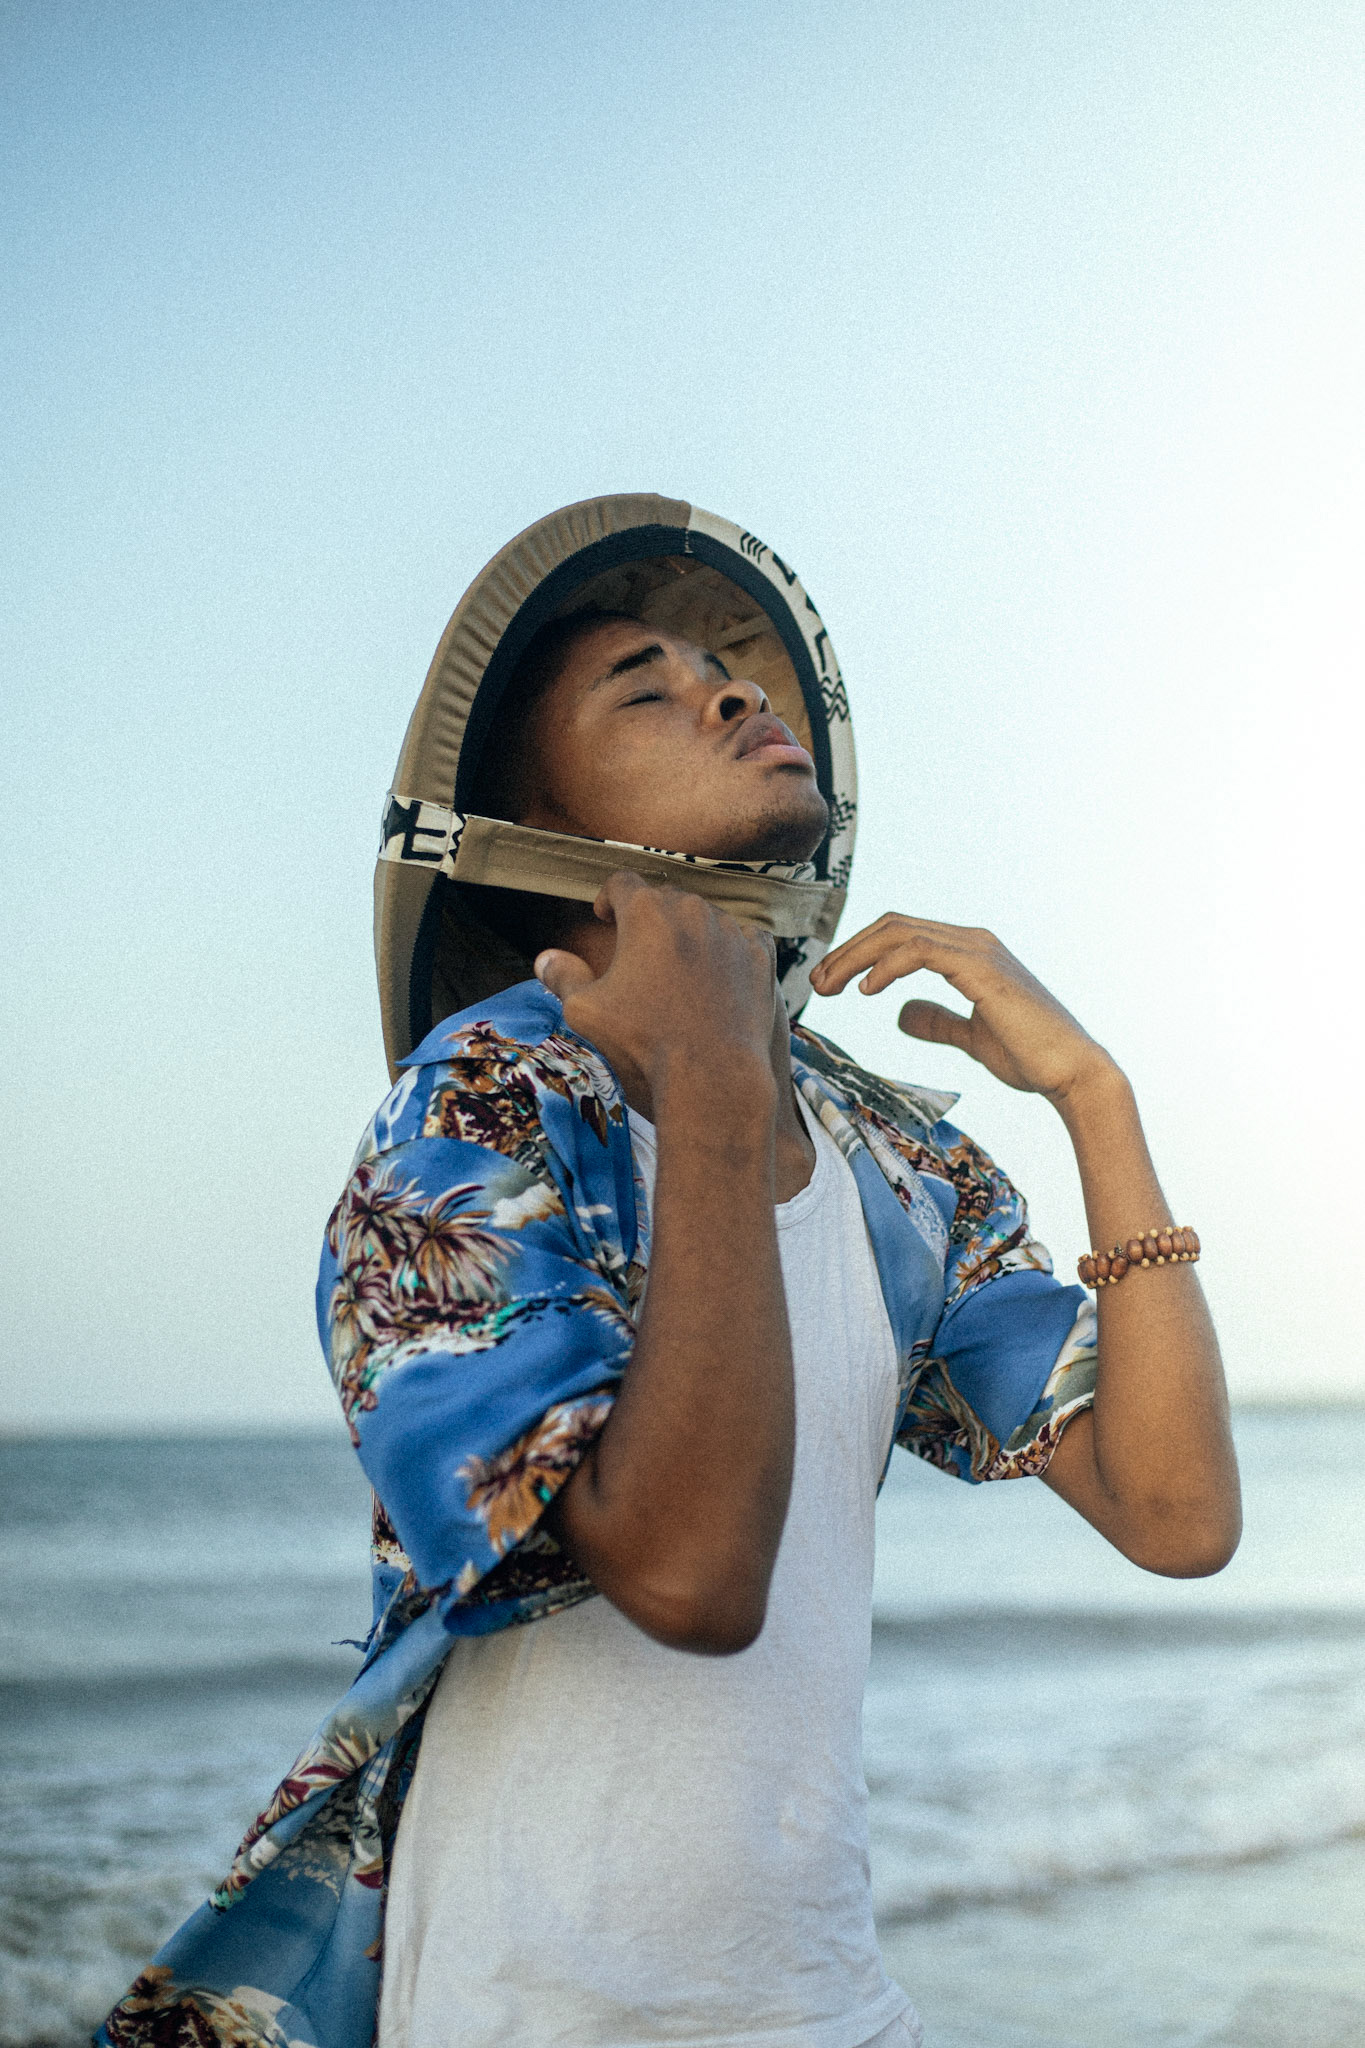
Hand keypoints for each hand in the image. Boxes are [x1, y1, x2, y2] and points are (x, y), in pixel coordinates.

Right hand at [534, 871, 781, 1118]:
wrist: (711, 1072)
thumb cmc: (643, 1040)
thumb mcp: (585, 1010)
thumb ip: (562, 977)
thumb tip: (545, 959)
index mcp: (645, 912)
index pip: (621, 883)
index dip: (608, 896)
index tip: (604, 915)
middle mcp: (691, 909)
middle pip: (665, 896)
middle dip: (649, 915)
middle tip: (638, 941)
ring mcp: (731, 930)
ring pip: (706, 916)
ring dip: (690, 930)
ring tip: (678, 960)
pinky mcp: (761, 955)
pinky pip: (744, 937)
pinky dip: (729, 948)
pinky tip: (720, 970)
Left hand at [810, 913, 1117, 1108]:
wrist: (1072, 1073)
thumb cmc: (1031, 1057)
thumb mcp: (971, 1037)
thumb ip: (938, 1021)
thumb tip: (900, 1013)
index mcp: (971, 952)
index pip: (901, 934)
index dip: (860, 952)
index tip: (831, 982)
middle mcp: (973, 941)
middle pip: (893, 925)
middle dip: (848, 950)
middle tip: (818, 981)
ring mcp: (978, 951)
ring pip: (900, 932)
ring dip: (856, 956)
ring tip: (830, 986)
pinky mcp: (981, 969)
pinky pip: (920, 950)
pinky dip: (886, 965)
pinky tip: (866, 990)